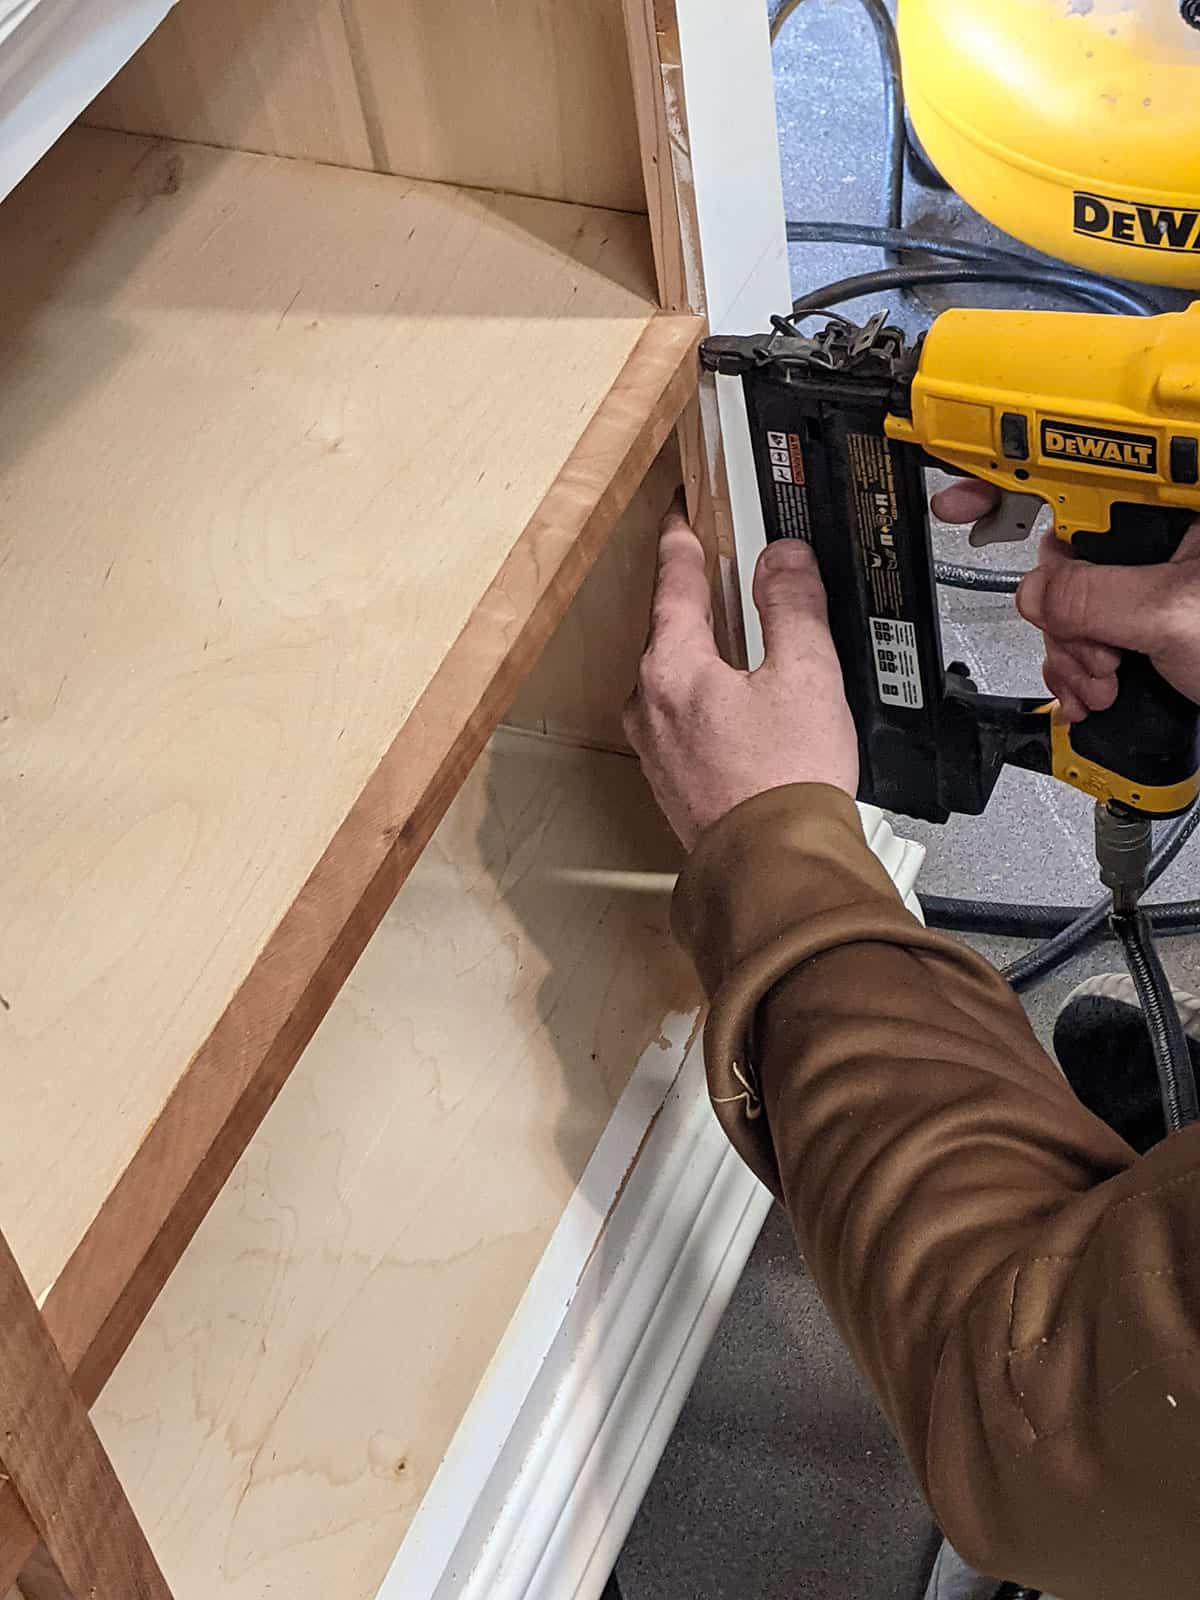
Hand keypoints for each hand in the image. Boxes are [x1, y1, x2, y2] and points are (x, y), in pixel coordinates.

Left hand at [623, 500, 857, 849]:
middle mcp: (649, 705)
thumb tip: (783, 559)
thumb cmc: (784, 783)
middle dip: (697, 600)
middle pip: (669, 630)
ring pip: (675, 677)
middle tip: (721, 571)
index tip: (682, 515)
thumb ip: (792, 606)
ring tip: (745, 644)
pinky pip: (684, 717)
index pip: (671, 581)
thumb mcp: (805, 675)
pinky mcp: (672, 779)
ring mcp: (655, 746)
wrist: (774, 868)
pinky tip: (744, 709)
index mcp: (672, 667)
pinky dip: (710, 698)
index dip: (682, 540)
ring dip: (705, 654)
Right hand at [931, 480, 1199, 721]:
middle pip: (1072, 545)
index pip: (1089, 464)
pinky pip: (1094, 625)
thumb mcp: (1174, 620)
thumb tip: (1036, 590)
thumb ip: (1090, 596)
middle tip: (1088, 648)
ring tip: (1106, 681)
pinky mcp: (1155, 616)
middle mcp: (1175, 529)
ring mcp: (1165, 576)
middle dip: (1064, 611)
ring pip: (1077, 595)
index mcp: (1186, 496)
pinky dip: (1084, 663)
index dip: (1018, 475)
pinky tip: (1103, 690)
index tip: (964, 499)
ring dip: (1075, 650)